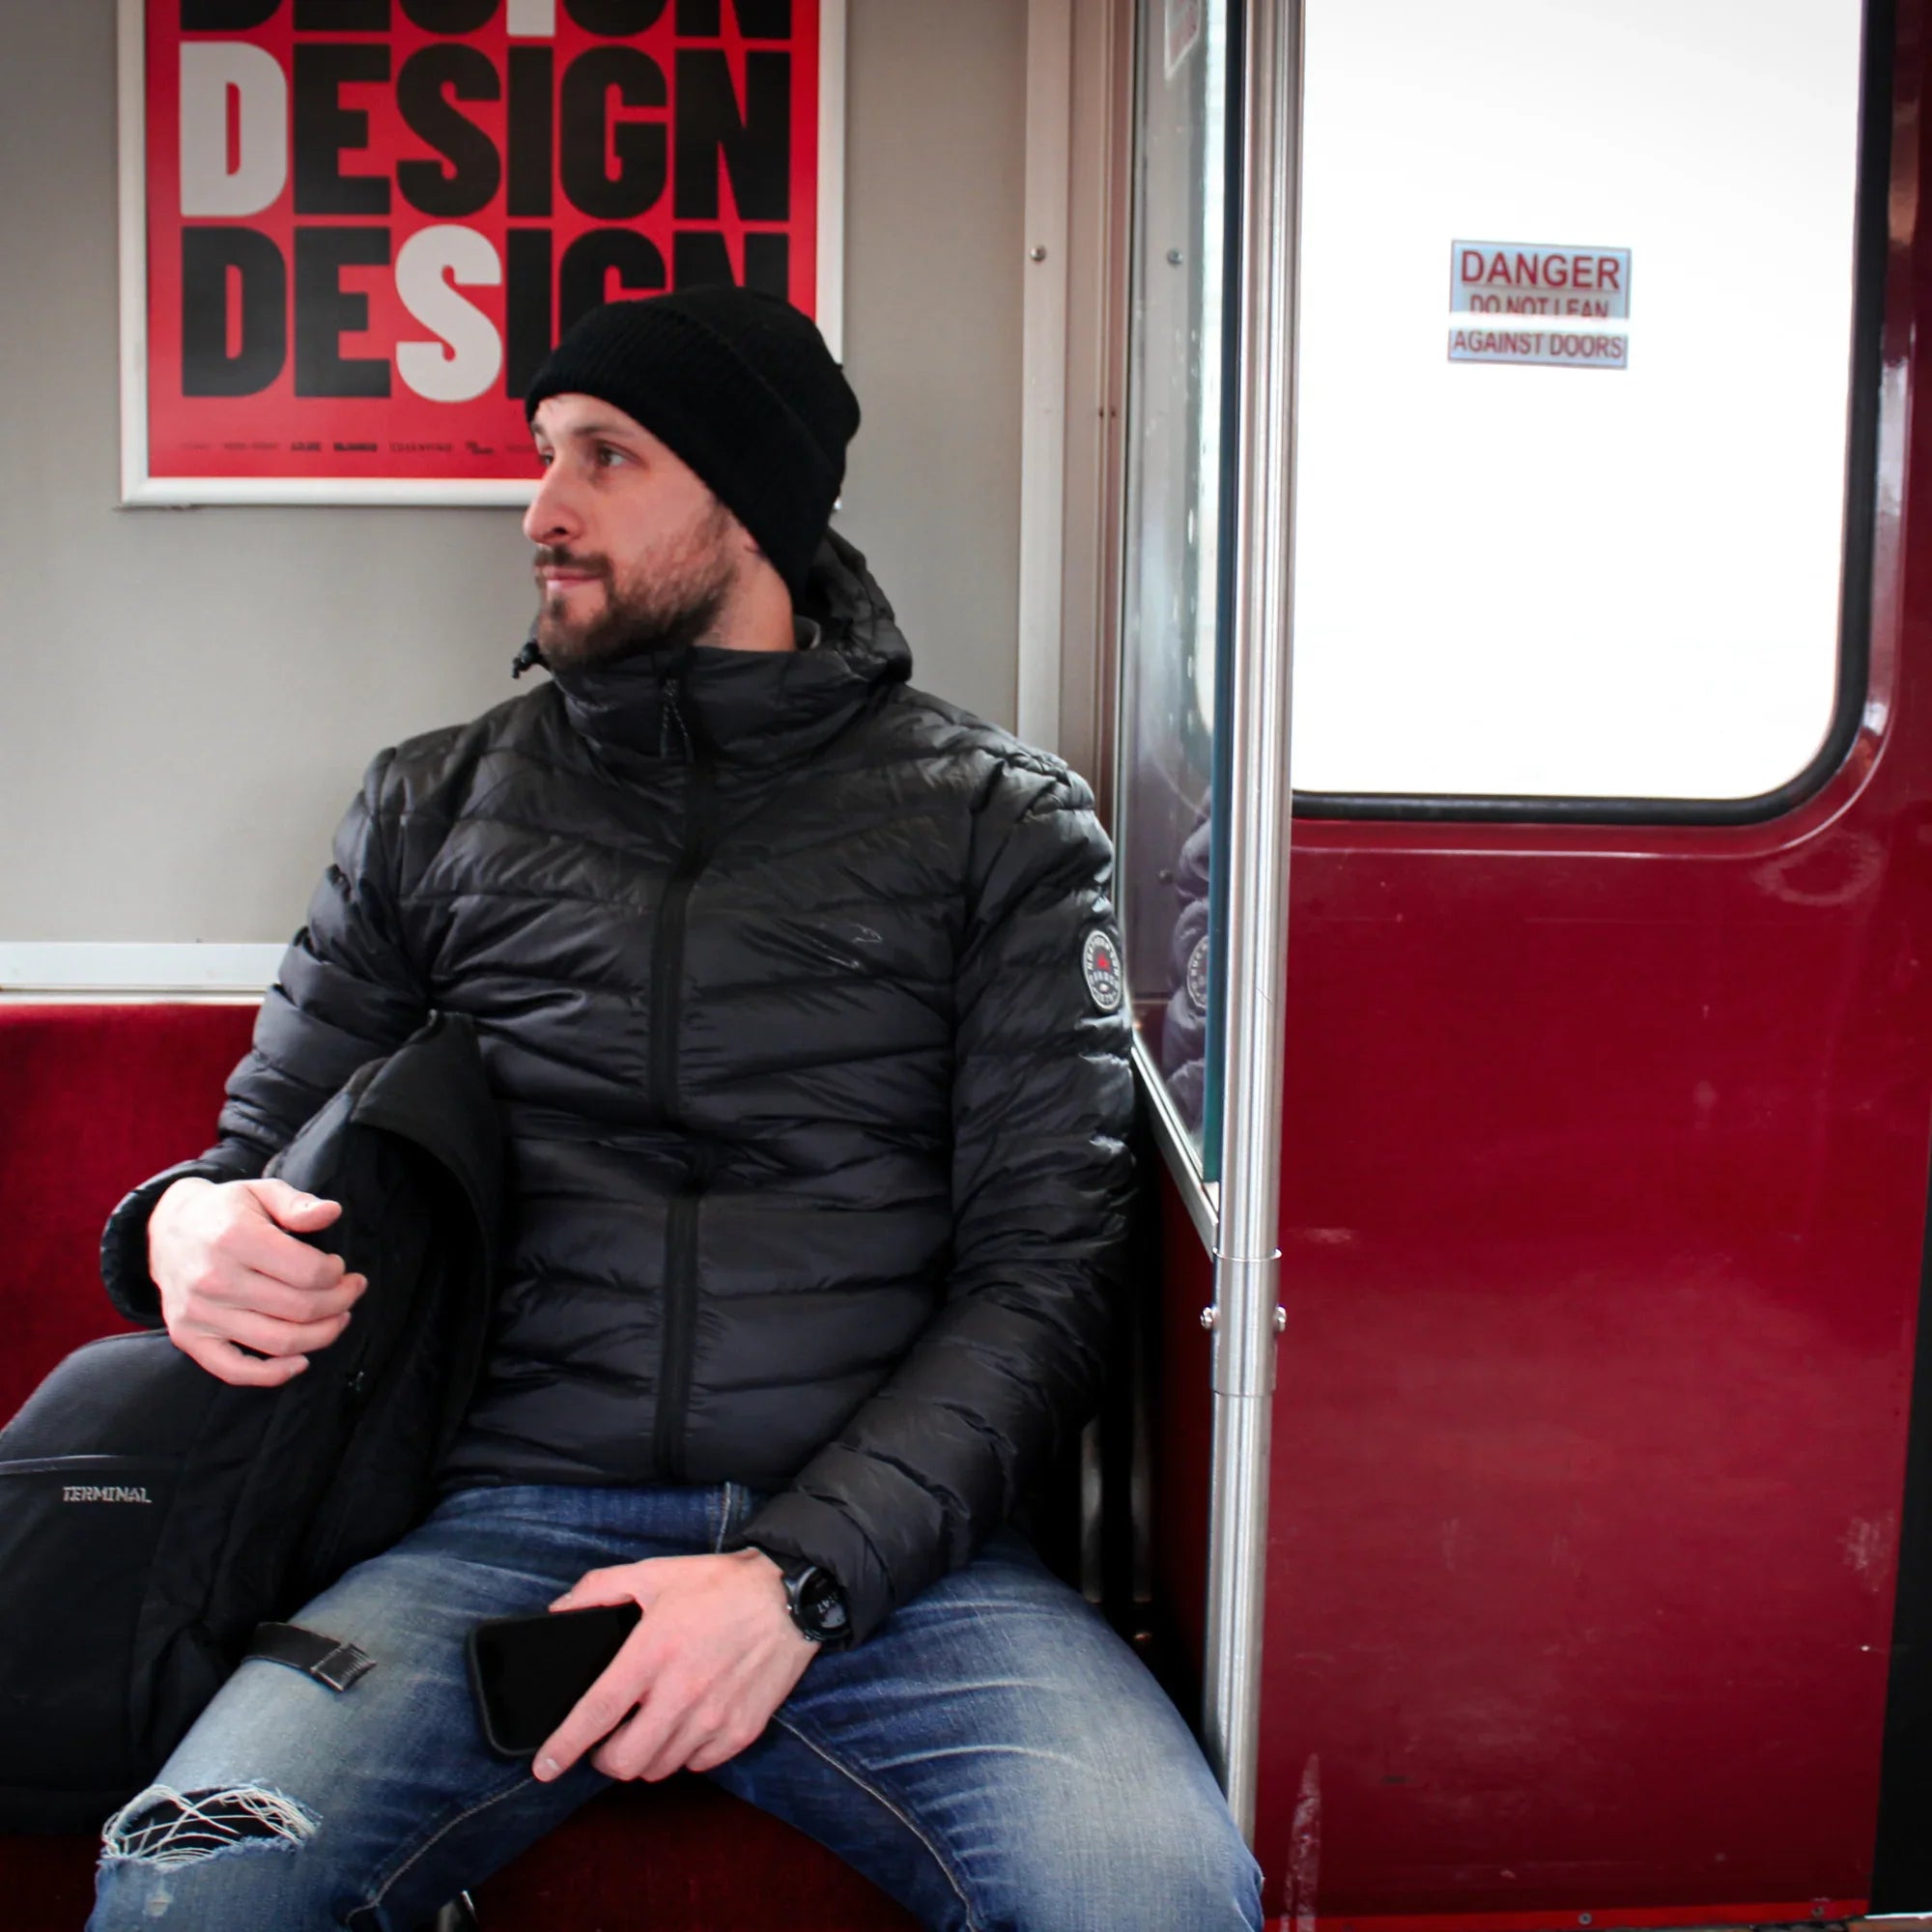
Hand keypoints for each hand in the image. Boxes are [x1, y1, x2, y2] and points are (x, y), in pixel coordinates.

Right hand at [148, 1176, 366, 1387]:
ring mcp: (198, 1313)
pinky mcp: (187, 1337)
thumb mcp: (261, 1191)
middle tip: (352, 1291)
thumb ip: (298, 1203)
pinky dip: (273, 1375)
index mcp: (235, 1238)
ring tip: (339, 1319)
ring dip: (322, 1336)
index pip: (308, 1272)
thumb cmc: (226, 1210)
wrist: (167, 1229)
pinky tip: (301, 1361)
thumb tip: (332, 1213)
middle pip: (300, 1309)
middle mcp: (214, 1279)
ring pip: (278, 1342)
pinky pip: (234, 1370)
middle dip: (340, 1303)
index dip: (337, 1274)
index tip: (341, 1268)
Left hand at [532, 1549, 816, 1784]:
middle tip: (607, 1738)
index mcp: (653, 1653)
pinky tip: (685, 1725)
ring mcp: (713, 1717)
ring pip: (659, 1768)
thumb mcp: (655, 1573)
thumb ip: (600, 1589)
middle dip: (605, 1758)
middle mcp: (681, 1693)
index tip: (544, 1767)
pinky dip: (683, 1754)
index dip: (564, 1747)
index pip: (596, 1714)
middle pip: (624, 1761)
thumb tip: (559, 1611)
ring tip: (648, 1728)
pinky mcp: (741, 1730)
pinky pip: (697, 1765)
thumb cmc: (720, 1585)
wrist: (790, 1597)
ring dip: (644, 1756)